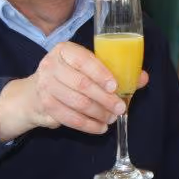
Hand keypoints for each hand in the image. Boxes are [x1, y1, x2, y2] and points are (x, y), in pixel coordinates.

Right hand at [0, 41, 149, 141]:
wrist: (35, 92)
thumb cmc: (72, 76)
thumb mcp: (90, 68)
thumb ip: (116, 71)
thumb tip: (142, 78)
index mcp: (66, 50)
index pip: (85, 61)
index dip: (101, 74)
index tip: (115, 86)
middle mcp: (52, 65)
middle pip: (82, 84)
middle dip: (104, 98)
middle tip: (120, 108)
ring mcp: (45, 85)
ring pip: (76, 103)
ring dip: (98, 113)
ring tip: (112, 118)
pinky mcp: (44, 105)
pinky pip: (68, 118)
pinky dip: (87, 125)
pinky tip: (100, 128)